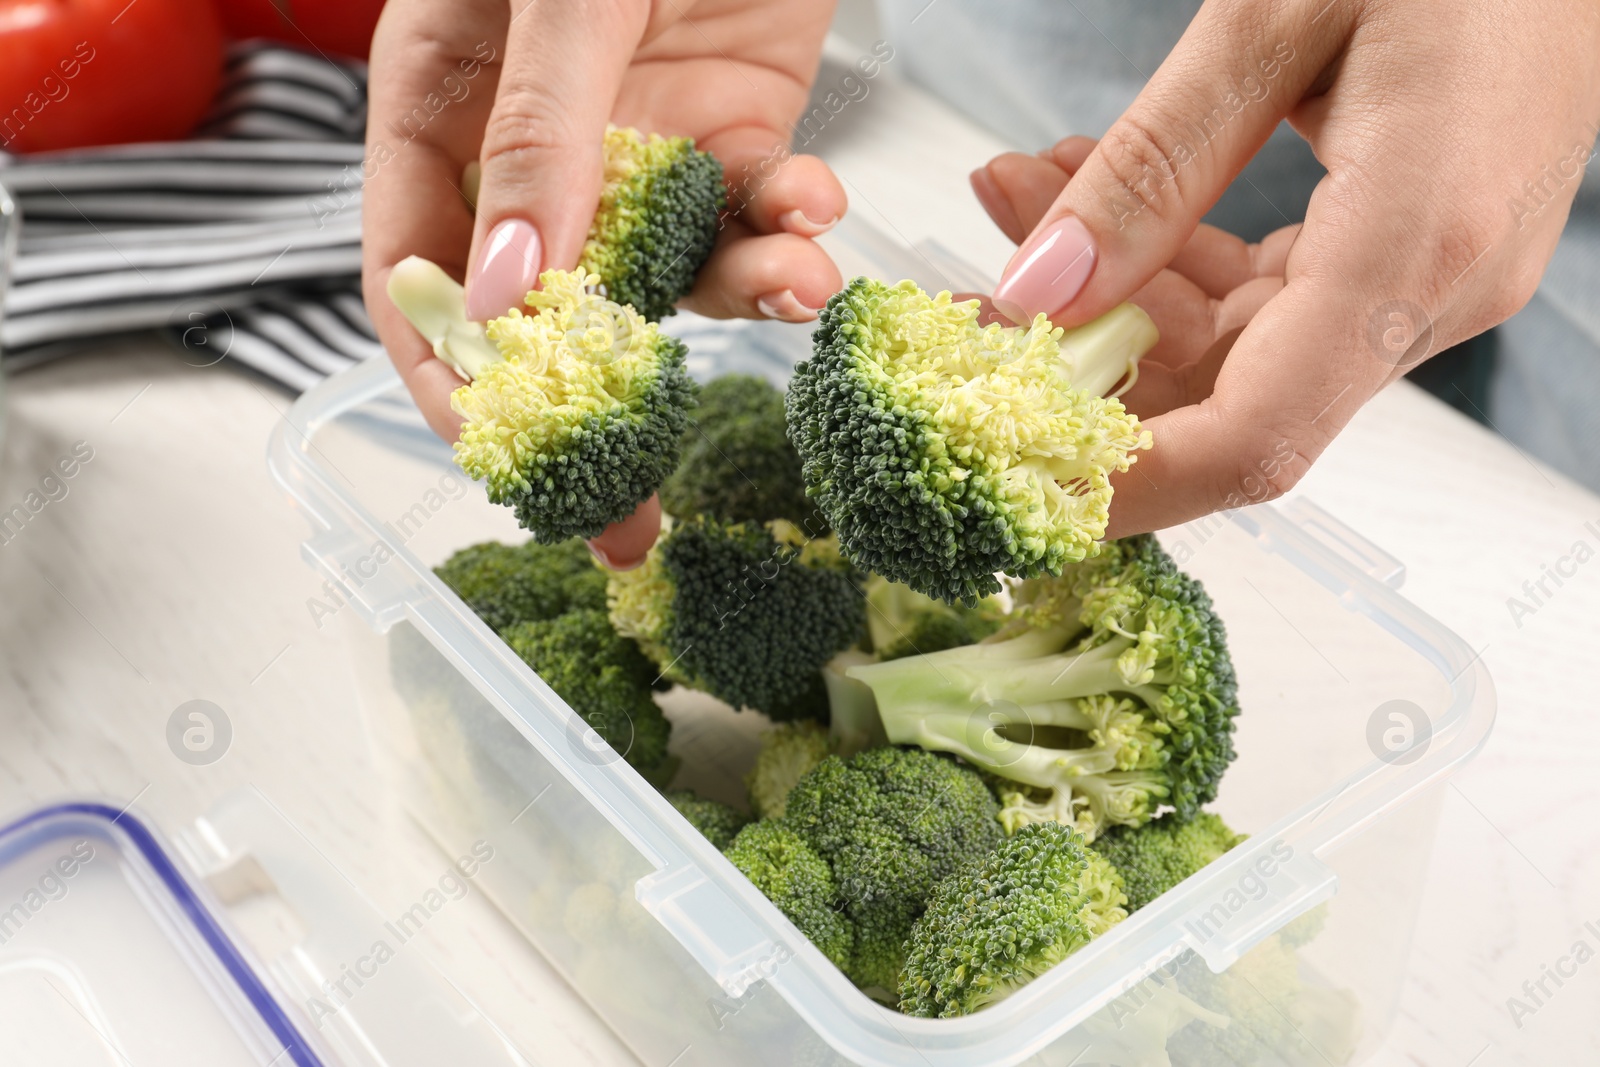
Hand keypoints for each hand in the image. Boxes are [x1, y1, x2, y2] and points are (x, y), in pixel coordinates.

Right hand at [361, 0, 845, 442]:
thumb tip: (503, 298)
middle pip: (544, 307)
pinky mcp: (727, 131)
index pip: (416, 270)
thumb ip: (536, 135)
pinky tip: (815, 203)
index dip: (450, 372)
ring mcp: (635, 147)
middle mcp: (532, 146)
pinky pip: (751, 210)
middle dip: (597, 400)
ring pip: (670, 271)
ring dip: (740, 290)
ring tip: (796, 282)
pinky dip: (789, 223)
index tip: (499, 452)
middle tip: (633, 511)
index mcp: (441, 105)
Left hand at [986, 0, 1599, 536]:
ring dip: (1115, 285)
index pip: (1252, 441)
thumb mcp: (1277, 15)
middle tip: (973, 298)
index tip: (1013, 469)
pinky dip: (1175, 254)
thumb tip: (1042, 290)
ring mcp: (1430, 271)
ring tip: (1022, 193)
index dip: (1125, 482)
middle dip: (1082, 359)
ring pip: (1233, 343)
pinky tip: (1098, 189)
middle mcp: (1437, 286)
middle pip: (1225, 398)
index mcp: (1417, 242)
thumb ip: (1154, 166)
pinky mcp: (1412, 244)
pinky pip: (1270, 293)